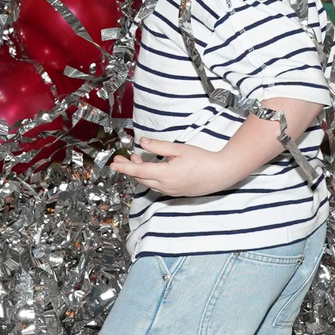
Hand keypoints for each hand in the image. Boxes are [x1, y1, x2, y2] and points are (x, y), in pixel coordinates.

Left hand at [110, 137, 232, 197]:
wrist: (221, 173)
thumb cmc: (202, 159)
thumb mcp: (178, 149)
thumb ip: (158, 146)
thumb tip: (142, 142)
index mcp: (165, 174)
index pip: (138, 171)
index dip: (124, 167)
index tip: (113, 164)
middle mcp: (166, 185)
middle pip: (141, 178)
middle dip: (128, 169)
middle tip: (119, 160)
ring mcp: (171, 191)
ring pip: (149, 183)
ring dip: (139, 173)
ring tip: (134, 160)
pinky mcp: (176, 192)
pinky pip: (157, 186)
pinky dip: (149, 177)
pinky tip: (150, 169)